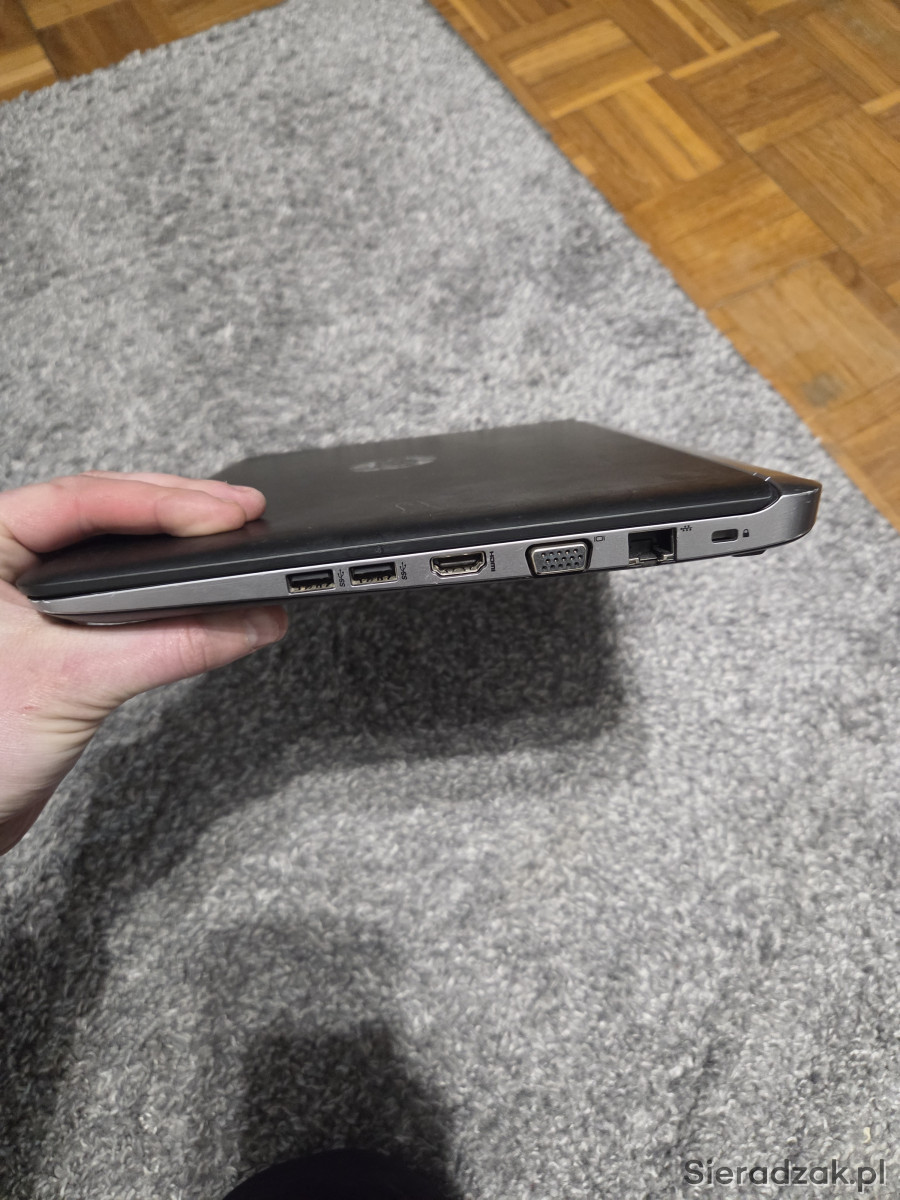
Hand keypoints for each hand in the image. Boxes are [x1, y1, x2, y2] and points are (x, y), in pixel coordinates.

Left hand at [0, 470, 287, 853]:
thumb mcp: (74, 686)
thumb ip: (170, 648)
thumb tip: (250, 619)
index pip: (82, 501)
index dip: (161, 502)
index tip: (225, 514)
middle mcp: (6, 559)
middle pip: (103, 509)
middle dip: (178, 506)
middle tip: (244, 510)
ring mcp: (32, 593)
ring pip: (112, 544)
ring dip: (176, 542)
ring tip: (234, 534)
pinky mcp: (57, 629)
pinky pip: (119, 589)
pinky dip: (167, 586)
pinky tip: (204, 585)